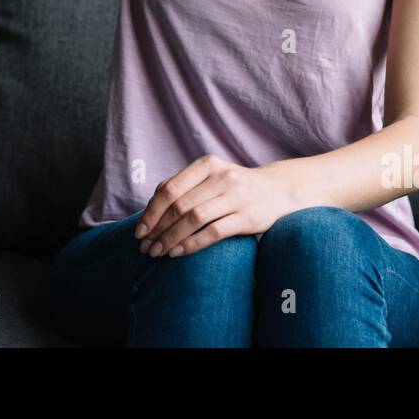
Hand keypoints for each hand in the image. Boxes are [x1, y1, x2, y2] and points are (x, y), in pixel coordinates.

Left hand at [133, 154, 298, 257]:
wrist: (278, 190)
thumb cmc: (235, 186)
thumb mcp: (211, 176)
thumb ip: (183, 185)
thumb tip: (151, 206)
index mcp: (207, 165)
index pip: (170, 189)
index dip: (151, 212)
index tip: (139, 231)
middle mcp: (222, 177)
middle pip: (179, 206)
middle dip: (158, 229)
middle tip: (145, 247)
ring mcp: (236, 197)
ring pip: (194, 219)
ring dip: (171, 239)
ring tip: (158, 253)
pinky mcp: (247, 217)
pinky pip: (213, 233)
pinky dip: (192, 244)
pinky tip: (178, 253)